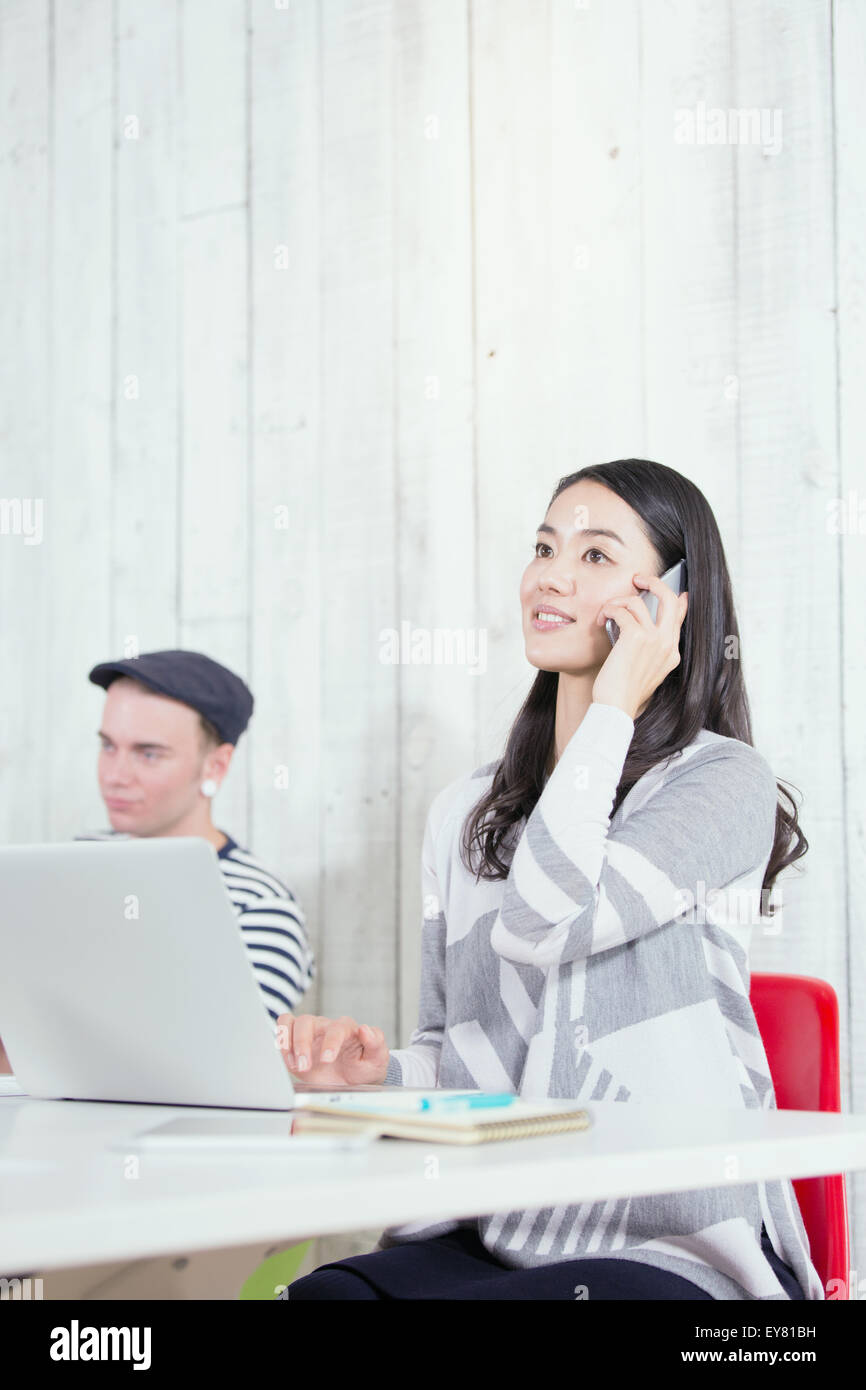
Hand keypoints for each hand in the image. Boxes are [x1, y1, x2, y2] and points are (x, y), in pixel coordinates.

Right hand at [275, 1013, 389, 1085]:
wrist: (352, 1081)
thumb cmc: (364, 1067)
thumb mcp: (378, 1059)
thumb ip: (376, 1043)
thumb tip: (365, 1028)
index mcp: (347, 1029)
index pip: (336, 1028)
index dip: (330, 1042)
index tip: (326, 1060)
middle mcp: (325, 1027)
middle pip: (307, 1021)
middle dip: (303, 1044)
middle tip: (305, 1067)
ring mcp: (310, 1033)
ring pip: (292, 1022)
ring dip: (289, 1043)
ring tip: (295, 1065)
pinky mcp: (296, 1042)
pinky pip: (283, 1029)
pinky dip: (281, 1042)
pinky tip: (289, 1062)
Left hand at [592, 573, 687, 719]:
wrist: (616, 708)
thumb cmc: (622, 693)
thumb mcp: (643, 672)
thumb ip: (648, 651)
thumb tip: (644, 630)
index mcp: (671, 653)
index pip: (680, 618)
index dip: (679, 601)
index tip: (677, 592)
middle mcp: (667, 644)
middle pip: (669, 599)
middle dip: (654, 582)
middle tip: (638, 579)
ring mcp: (654, 639)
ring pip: (638, 602)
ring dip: (618, 602)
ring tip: (607, 612)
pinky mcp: (636, 637)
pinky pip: (621, 610)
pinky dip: (609, 610)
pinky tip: (601, 619)